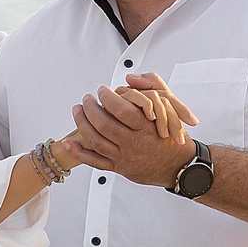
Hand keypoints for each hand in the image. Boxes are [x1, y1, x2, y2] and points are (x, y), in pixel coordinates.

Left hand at [69, 83, 199, 187]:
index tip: (101, 90)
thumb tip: (129, 78)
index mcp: (146, 127)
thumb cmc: (172, 136)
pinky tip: (69, 142)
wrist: (178, 165)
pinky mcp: (119, 168)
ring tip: (77, 111)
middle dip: (90, 108)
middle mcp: (134, 142)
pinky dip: (79, 152)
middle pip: (104, 124)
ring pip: (96, 141)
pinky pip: (95, 162)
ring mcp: (124, 156)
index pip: (121, 109)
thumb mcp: (170, 106)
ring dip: (82, 124)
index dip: (107, 97)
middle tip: (86, 99)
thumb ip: (152, 87)